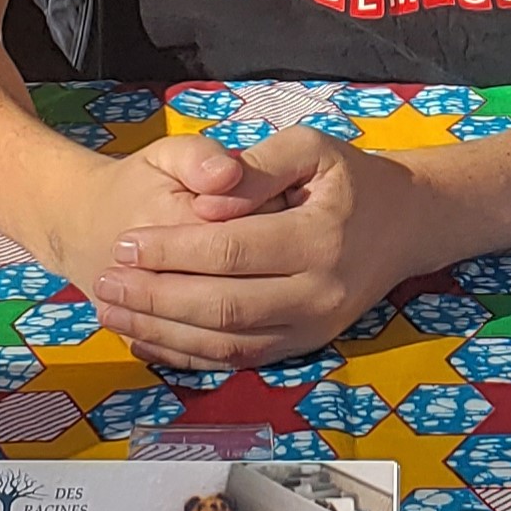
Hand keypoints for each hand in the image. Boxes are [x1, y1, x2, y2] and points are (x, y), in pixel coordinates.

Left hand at [90, 128, 423, 369]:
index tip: (126, 242)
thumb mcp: (311, 149)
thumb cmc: (350, 181)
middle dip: (154, 297)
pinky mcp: (302, 347)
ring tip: (111, 311)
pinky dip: (185, 354)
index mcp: (320, 239)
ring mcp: (311, 329)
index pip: (230, 251)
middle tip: (105, 282)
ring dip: (161, 331)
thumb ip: (256, 169)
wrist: (405, 226)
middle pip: (221, 307)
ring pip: (224, 344)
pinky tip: (144, 337)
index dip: (172, 250)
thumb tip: (206, 198)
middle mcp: (318, 294)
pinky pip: (236, 361)